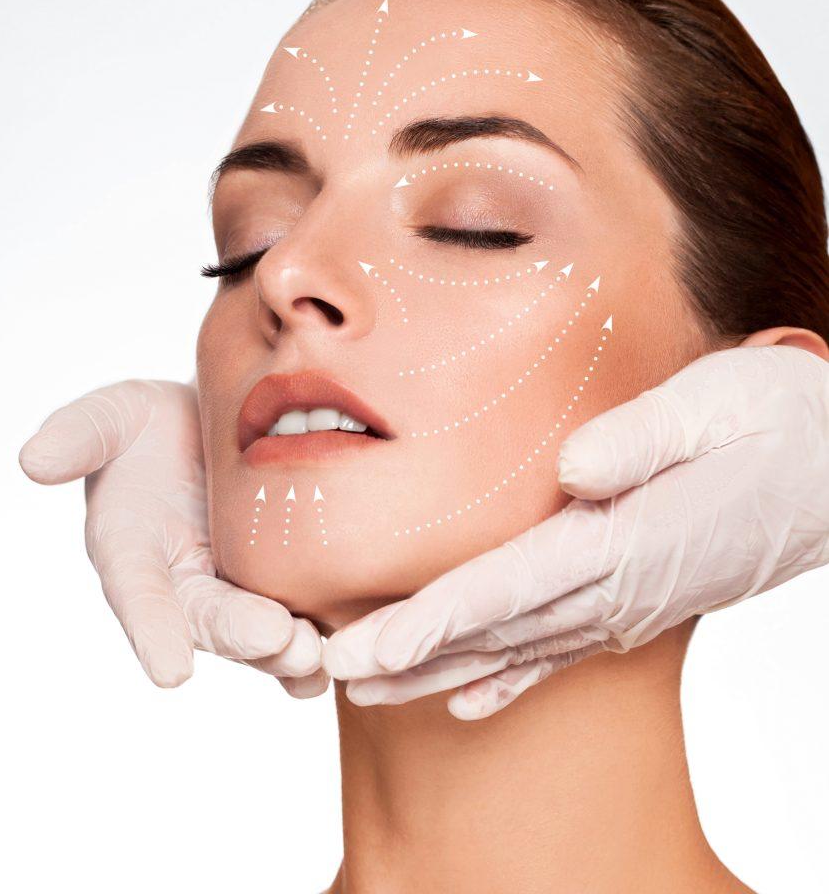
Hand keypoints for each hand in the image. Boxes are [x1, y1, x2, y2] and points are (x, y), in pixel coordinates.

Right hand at [19, 379, 328, 695]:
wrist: (224, 419)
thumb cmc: (158, 424)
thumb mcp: (115, 415)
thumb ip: (79, 434)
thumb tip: (31, 459)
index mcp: (136, 553)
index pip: (140, 596)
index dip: (153, 632)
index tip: (171, 672)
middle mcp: (186, 584)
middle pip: (211, 622)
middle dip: (242, 636)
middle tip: (277, 640)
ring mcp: (238, 589)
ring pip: (261, 635)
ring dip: (287, 652)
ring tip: (316, 654)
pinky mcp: (286, 583)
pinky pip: (302, 621)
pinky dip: (323, 638)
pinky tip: (352, 649)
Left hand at [322, 344, 828, 719]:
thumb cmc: (774, 420)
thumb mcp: (715, 404)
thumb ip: (639, 438)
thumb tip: (570, 471)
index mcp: (628, 538)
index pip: (506, 590)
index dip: (428, 623)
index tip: (359, 648)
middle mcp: (620, 588)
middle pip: (495, 631)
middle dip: (410, 656)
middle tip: (331, 676)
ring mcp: (628, 605)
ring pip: (516, 649)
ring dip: (440, 671)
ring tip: (370, 691)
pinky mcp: (637, 602)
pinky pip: (560, 652)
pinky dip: (508, 679)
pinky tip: (466, 701)